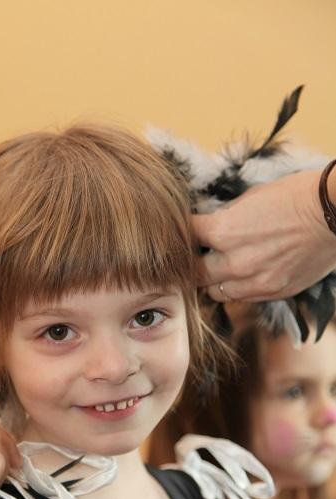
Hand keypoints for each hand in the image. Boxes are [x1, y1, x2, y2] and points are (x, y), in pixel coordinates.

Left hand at [193, 170, 335, 301]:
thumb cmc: (294, 196)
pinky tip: (242, 274)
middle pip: (193, 274)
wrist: (334, 214)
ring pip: (214, 292)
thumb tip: (206, 228)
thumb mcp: (249, 199)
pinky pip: (241, 298)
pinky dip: (236, 288)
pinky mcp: (272, 292)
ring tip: (218, 268)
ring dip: (213, 281)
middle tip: (195, 257)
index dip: (181, 235)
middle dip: (192, 264)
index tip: (182, 233)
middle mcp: (234, 261)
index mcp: (223, 231)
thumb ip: (223, 219)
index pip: (185, 238)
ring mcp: (254, 281)